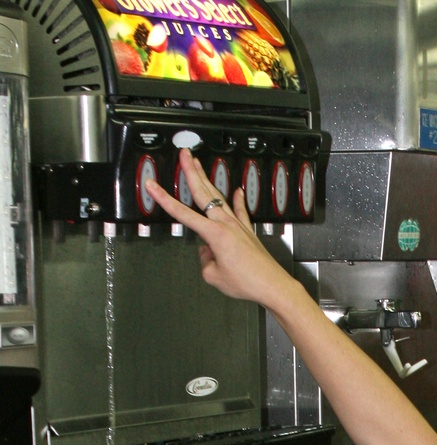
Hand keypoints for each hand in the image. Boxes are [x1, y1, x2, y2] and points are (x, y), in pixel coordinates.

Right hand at [146, 148, 296, 310]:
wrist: (271, 285)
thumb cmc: (246, 282)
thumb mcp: (214, 276)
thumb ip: (205, 262)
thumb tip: (208, 253)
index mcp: (214, 234)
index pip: (182, 213)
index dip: (164, 198)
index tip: (152, 185)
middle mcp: (226, 224)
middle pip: (203, 192)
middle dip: (191, 171)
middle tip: (184, 154)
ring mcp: (238, 225)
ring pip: (218, 197)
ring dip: (207, 180)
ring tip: (198, 165)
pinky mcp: (248, 231)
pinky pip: (241, 211)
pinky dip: (237, 200)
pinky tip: (237, 190)